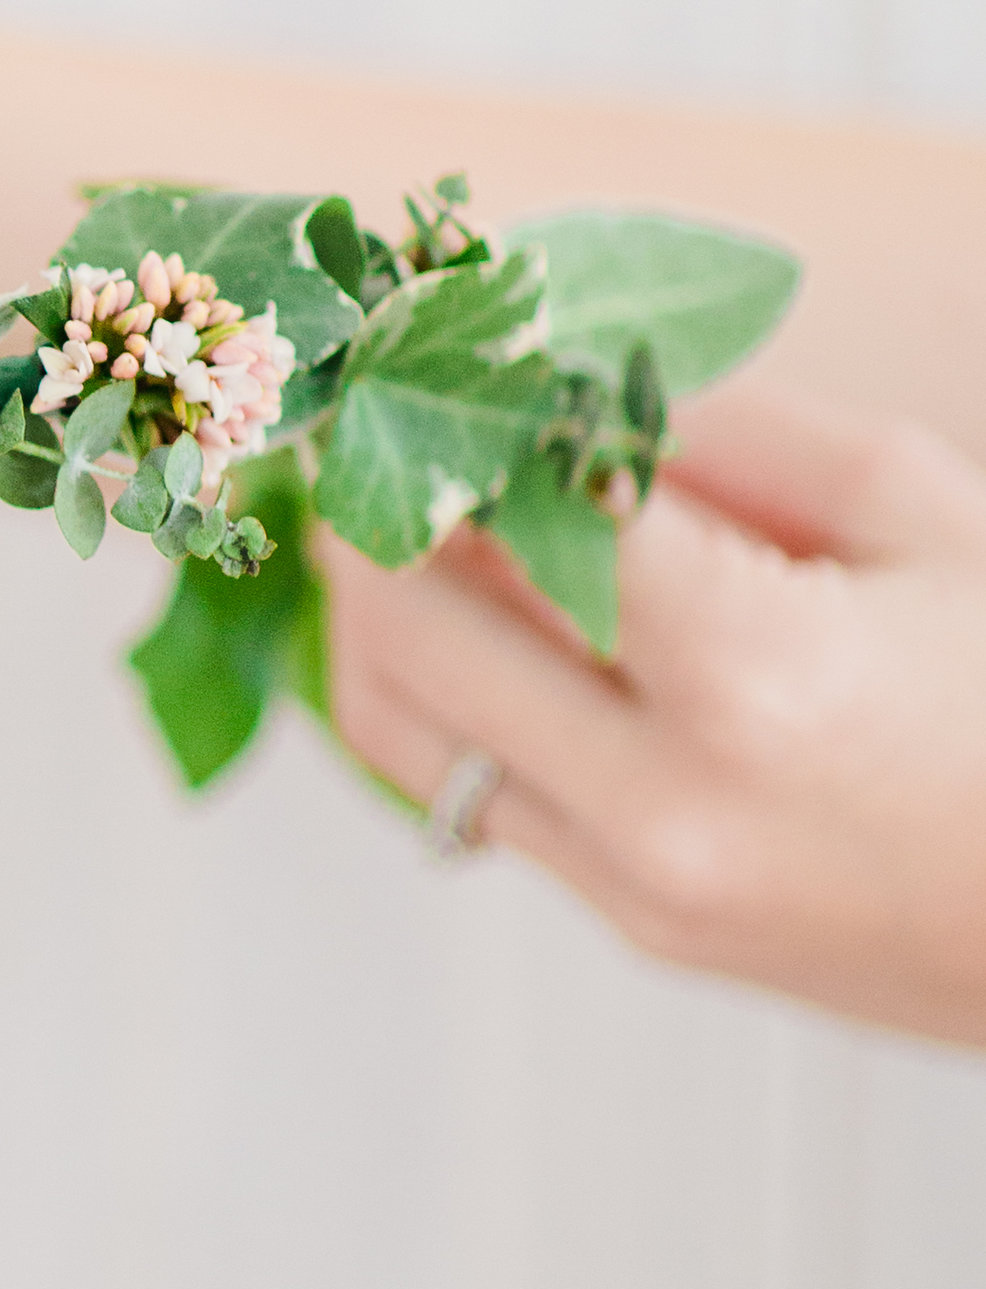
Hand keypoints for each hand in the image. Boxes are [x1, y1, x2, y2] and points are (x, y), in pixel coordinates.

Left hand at [321, 384, 985, 1045]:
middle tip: (371, 434)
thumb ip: (729, 436)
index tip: (431, 363)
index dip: (461, 424)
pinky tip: (470, 622)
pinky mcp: (635, 925)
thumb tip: (566, 385)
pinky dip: (438, 698)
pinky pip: (466, 794)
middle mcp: (670, 797)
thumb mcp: (918, 513)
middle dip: (371, 512)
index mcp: (756, 674)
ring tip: (394, 520)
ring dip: (371, 613)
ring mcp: (641, 881)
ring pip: (399, 729)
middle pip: (409, 628)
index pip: (524, 512)